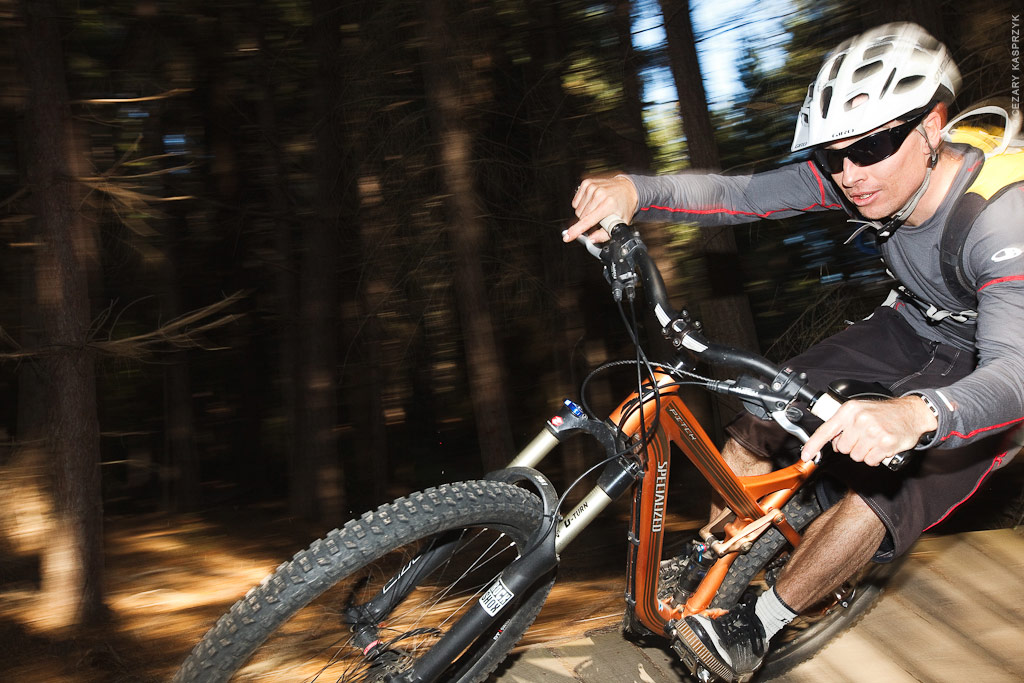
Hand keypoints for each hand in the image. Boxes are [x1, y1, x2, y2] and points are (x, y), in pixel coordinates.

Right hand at [564, 176, 638, 242]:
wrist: (627, 188)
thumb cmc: (623, 205)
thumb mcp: (620, 223)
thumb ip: (604, 234)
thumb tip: (591, 239)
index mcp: (608, 205)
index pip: (587, 221)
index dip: (576, 231)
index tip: (567, 237)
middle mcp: (599, 194)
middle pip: (581, 217)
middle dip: (586, 222)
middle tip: (598, 219)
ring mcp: (592, 188)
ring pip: (577, 210)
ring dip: (584, 213)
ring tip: (596, 210)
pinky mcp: (587, 183)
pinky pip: (576, 201)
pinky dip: (581, 205)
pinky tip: (591, 203)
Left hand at [800, 396, 937, 466]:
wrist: (911, 412)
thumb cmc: (884, 413)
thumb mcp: (859, 410)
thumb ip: (843, 424)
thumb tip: (830, 442)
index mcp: (849, 410)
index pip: (826, 430)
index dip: (813, 445)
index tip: (806, 455)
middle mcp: (860, 420)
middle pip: (842, 448)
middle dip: (851, 447)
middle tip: (863, 438)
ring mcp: (873, 432)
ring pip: (855, 456)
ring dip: (864, 453)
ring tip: (873, 441)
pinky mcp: (886, 443)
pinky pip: (870, 461)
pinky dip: (875, 458)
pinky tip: (881, 447)